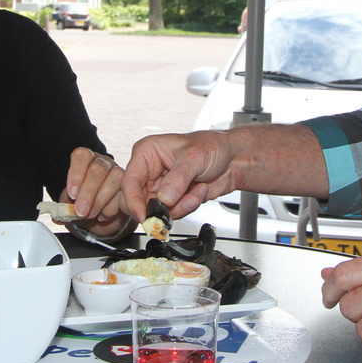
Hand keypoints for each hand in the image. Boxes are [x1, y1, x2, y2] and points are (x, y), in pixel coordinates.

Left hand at [63, 148, 128, 235]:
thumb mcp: (69, 205)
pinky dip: (111, 209)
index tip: (72, 194)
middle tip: (80, 210)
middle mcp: (102, 163)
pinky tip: (102, 215)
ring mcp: (118, 173)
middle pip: (98, 169)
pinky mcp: (129, 188)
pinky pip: (124, 194)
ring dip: (100, 201)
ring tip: (91, 214)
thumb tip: (58, 215)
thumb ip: (63, 208)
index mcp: (85, 160)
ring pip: (114, 179)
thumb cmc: (82, 204)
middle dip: (88, 193)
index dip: (76, 174)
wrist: (98, 217)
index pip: (81, 156)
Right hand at [120, 131, 238, 221]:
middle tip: (174, 208)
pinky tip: (197, 192)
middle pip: (138, 201)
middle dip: (159, 207)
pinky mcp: (171, 199)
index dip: (133, 201)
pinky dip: (186, 207)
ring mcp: (159, 187)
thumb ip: (178, 179)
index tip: (144, 215)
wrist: (231, 159)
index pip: (130, 181)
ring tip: (195, 191)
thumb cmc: (212, 146)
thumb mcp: (194, 158)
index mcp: (147, 153)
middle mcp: (149, 171)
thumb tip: (164, 198)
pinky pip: (171, 214)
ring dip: (178, 207)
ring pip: (156, 211)